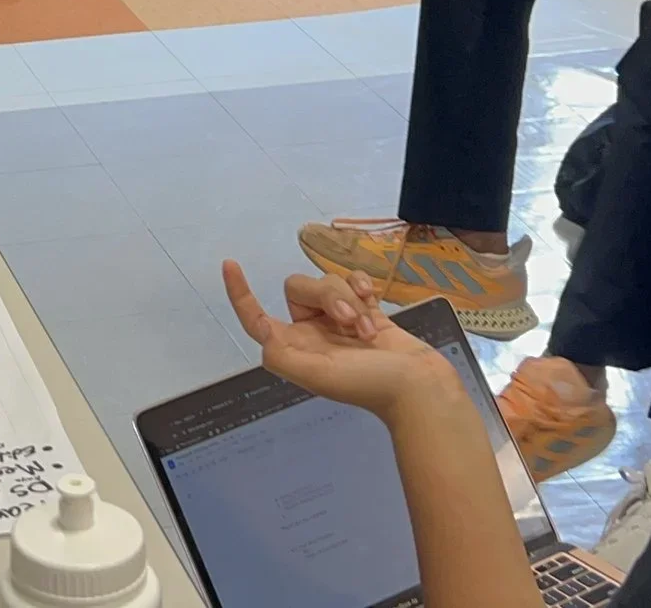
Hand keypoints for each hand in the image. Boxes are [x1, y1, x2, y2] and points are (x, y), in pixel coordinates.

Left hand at [221, 261, 456, 420]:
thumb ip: (281, 354)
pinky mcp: (368, 310)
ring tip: (371, 329)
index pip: (257, 317)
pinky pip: (353, 280)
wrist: (420, 387)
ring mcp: (340, 320)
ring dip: (352, 300)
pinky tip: (375, 300)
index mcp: (294, 349)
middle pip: (301, 288)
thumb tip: (261, 333)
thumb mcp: (316, 375)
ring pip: (330, 282)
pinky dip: (362, 286)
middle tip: (351, 321)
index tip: (230, 264)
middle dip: (328, 296)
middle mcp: (312, 332)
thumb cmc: (368, 384)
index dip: (240, 293)